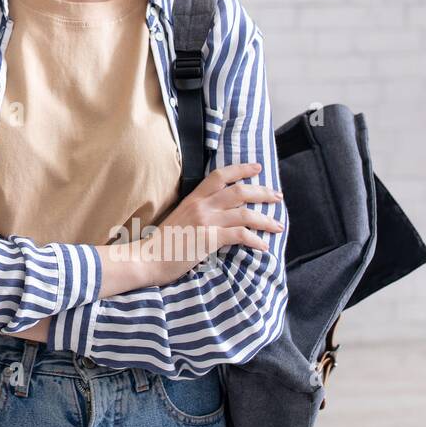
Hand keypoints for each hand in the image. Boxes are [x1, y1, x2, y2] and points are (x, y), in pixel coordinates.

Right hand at [142, 162, 283, 284]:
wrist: (147, 258)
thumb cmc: (162, 242)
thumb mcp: (179, 218)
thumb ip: (198, 212)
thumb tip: (219, 214)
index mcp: (193, 198)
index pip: (219, 176)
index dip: (241, 169)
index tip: (257, 168)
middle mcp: (201, 206)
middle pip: (239, 191)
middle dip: (262, 192)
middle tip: (277, 196)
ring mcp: (205, 221)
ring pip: (245, 213)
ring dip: (265, 219)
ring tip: (278, 225)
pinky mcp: (209, 239)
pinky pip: (240, 235)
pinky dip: (255, 240)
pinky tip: (263, 245)